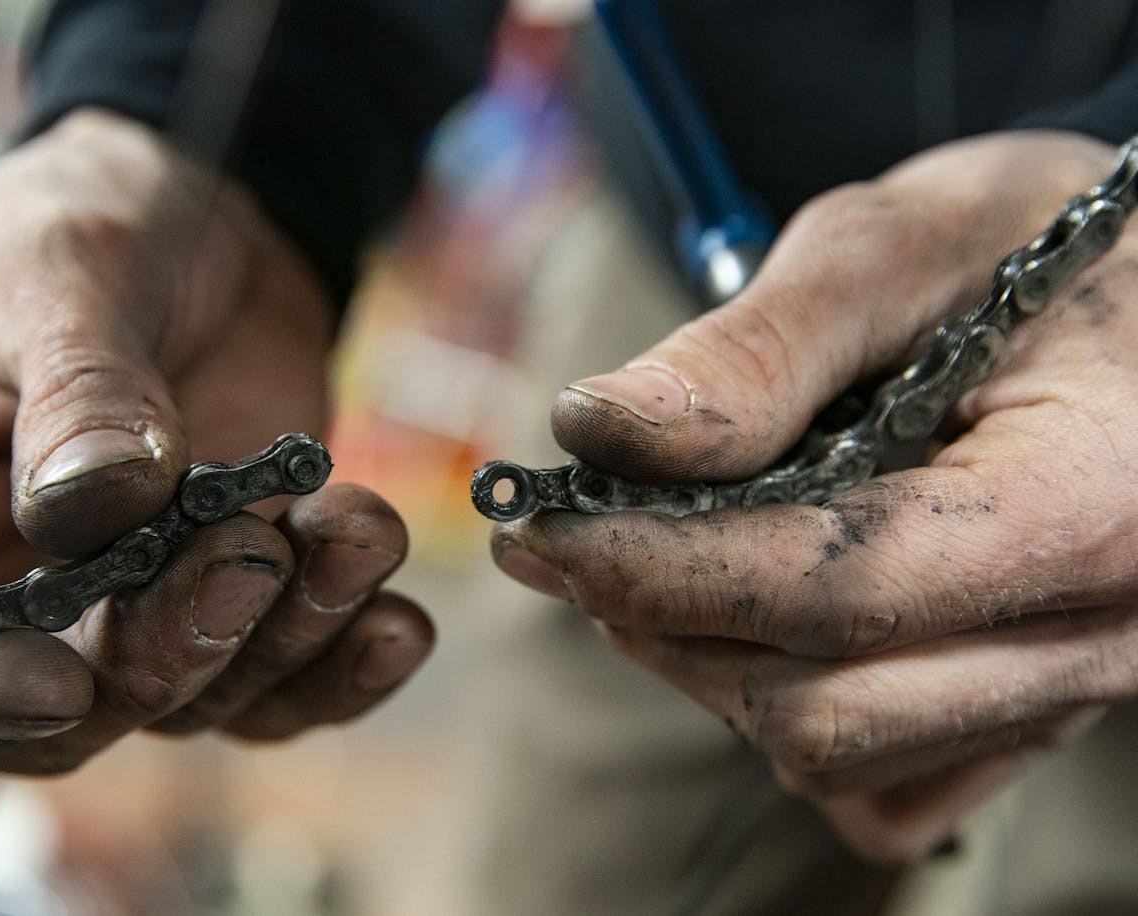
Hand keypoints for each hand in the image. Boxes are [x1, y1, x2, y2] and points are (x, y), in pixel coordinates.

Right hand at [0, 108, 430, 773]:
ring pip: (178, 702)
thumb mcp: (58, 270)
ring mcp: (112, 609)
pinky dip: (338, 668)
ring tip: (348, 538)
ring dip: (272, 642)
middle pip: (48, 711)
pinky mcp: (224, 603)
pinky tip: (395, 622)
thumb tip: (94, 506)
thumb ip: (74, 390)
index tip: (52, 676)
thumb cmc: (86, 221)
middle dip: (156, 656)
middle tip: (242, 558)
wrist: (209, 212)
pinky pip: (275, 684)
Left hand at [492, 130, 1137, 860]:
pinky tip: (749, 613)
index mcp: (1092, 502)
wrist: (1136, 288)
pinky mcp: (1028, 716)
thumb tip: (597, 430)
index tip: (544, 525)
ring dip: (709, 665)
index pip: (842, 590)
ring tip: (645, 559)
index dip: (665, 567)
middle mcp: (1098, 631)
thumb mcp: (902, 243)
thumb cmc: (1035, 243)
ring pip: (839, 756)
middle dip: (666, 626)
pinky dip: (785, 715)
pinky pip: (882, 784)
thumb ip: (756, 347)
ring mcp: (1069, 691)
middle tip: (564, 543)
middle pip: (827, 709)